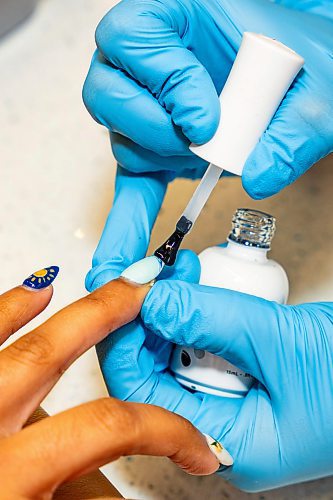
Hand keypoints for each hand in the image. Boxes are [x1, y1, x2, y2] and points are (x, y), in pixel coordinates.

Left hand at [0, 267, 218, 498]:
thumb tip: (112, 489)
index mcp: (8, 479)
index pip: (106, 429)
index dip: (165, 431)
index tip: (195, 445)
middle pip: (46, 355)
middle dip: (101, 317)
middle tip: (140, 294)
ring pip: (1, 345)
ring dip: (35, 306)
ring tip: (75, 282)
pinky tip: (26, 293)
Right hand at [83, 0, 332, 198]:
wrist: (302, 80)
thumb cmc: (308, 64)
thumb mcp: (319, 86)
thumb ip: (295, 129)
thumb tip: (258, 177)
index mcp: (180, 14)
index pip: (136, 35)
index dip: (164, 78)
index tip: (207, 119)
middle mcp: (153, 60)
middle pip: (107, 88)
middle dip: (152, 127)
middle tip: (198, 146)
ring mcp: (151, 109)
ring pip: (119, 137)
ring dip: (156, 159)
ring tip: (203, 162)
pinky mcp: (159, 150)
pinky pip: (131, 183)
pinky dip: (129, 219)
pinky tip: (127, 251)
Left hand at [86, 171, 332, 491]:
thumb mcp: (283, 346)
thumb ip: (215, 321)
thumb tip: (155, 303)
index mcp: (227, 441)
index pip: (143, 395)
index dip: (126, 341)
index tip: (128, 294)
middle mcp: (222, 420)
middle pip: (155, 366)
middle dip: (152, 315)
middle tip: (159, 273)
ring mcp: (232, 393)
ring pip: (177, 347)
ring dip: (178, 305)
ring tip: (185, 270)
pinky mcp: (243, 367)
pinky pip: (205, 336)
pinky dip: (201, 306)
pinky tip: (204, 284)